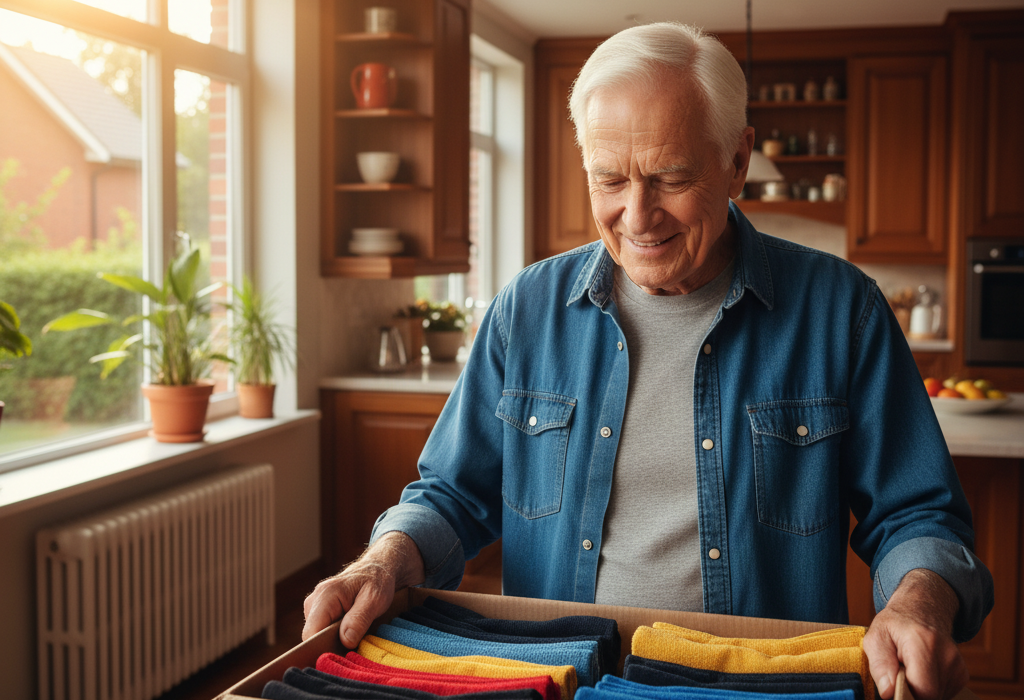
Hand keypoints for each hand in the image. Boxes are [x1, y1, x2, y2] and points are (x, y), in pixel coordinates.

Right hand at [301, 531, 425, 646]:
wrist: (377, 569)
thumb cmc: (377, 581)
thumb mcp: (375, 599)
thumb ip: (359, 619)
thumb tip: (345, 641)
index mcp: (325, 596)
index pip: (311, 633)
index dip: (323, 648)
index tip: (342, 654)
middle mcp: (314, 601)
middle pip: (312, 637)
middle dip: (330, 645)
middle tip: (354, 645)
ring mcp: (314, 606)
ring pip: (316, 636)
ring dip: (333, 641)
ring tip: (355, 634)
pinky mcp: (318, 612)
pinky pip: (321, 631)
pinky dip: (334, 636)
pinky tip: (350, 631)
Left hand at [863, 569, 967, 699]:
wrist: (922, 609)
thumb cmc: (895, 624)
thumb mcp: (875, 637)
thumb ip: (879, 665)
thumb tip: (888, 693)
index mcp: (923, 643)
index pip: (924, 689)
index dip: (907, 695)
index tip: (895, 687)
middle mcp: (946, 655)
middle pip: (931, 695)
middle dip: (912, 692)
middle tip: (899, 675)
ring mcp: (957, 665)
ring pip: (937, 696)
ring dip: (920, 689)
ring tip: (910, 669)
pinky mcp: (961, 673)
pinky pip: (944, 692)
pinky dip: (930, 687)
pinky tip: (922, 671)